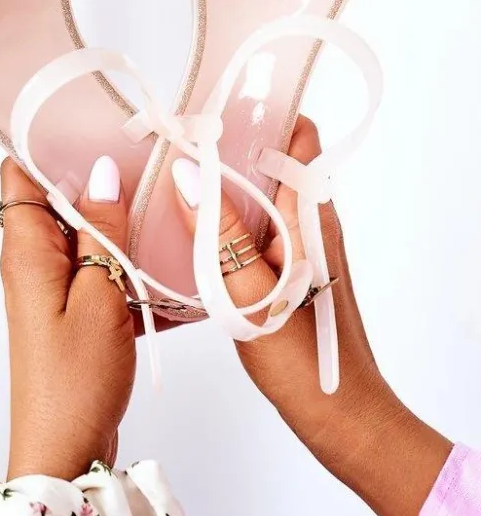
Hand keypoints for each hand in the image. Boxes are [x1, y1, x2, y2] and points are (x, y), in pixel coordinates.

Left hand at [0, 155, 135, 481]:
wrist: (66, 452)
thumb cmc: (76, 380)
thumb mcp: (99, 298)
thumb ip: (102, 232)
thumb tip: (101, 170)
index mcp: (26, 250)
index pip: (19, 173)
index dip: (47, 141)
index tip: (93, 116)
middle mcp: (31, 261)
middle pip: (55, 196)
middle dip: (95, 172)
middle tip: (146, 147)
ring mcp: (51, 286)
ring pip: (80, 231)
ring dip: (114, 214)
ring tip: (162, 188)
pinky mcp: (72, 309)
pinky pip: (94, 265)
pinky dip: (121, 254)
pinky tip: (161, 250)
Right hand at [172, 117, 451, 515]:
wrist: (340, 415)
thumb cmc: (302, 360)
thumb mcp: (248, 289)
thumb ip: (217, 228)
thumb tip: (186, 170)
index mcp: (308, 216)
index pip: (300, 136)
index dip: (264, 110)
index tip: (217, 100)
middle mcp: (311, 224)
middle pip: (275, 162)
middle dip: (230, 144)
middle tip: (177, 138)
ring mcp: (304, 249)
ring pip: (263, 197)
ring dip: (225, 184)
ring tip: (174, 178)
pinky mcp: (292, 272)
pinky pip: (259, 228)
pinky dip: (229, 220)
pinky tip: (192, 234)